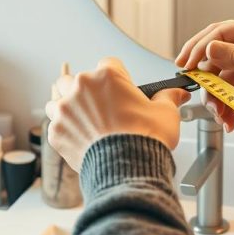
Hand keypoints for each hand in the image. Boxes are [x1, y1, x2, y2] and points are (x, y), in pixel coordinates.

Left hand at [45, 57, 190, 170]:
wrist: (127, 170)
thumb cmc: (146, 139)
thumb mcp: (165, 114)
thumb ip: (168, 98)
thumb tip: (178, 93)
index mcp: (107, 76)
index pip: (108, 64)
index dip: (116, 78)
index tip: (120, 90)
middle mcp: (82, 87)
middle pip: (75, 79)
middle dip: (84, 90)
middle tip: (98, 106)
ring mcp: (65, 109)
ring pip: (58, 100)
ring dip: (67, 108)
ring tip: (83, 122)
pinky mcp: (56, 131)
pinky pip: (54, 125)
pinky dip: (65, 131)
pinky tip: (80, 139)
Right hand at [176, 14, 233, 130]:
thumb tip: (209, 48)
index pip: (219, 34)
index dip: (199, 49)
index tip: (187, 67)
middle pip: (216, 57)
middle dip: (208, 79)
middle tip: (204, 96)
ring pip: (223, 78)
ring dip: (218, 98)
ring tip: (222, 115)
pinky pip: (233, 93)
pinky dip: (229, 106)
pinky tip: (230, 119)